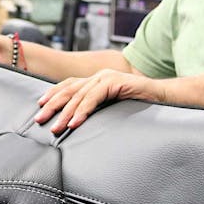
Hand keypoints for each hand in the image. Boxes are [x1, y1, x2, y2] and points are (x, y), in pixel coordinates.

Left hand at [35, 69, 163, 133]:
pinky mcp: (115, 82)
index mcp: (97, 81)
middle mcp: (99, 76)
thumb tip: (77, 123)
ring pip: (79, 95)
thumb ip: (97, 109)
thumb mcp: (112, 108)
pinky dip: (82, 111)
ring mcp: (107, 77)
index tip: (39, 106)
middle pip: (69, 89)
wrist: (164, 98)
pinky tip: (74, 123)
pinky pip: (94, 97)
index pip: (69, 85)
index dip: (53, 94)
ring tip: (56, 127)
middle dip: (52, 105)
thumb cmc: (140, 106)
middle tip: (39, 120)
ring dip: (65, 113)